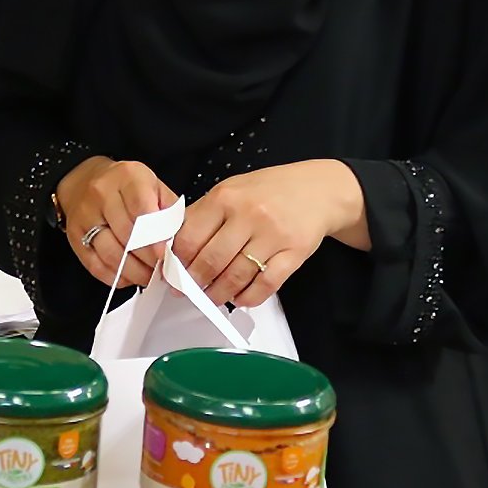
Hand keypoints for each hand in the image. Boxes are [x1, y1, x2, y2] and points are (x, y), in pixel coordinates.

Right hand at [56, 157, 177, 287]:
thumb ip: (169, 210)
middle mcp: (102, 193)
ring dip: (133, 271)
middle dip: (148, 258)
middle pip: (127, 234)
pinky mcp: (74, 235)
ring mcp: (85, 215)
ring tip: (148, 276)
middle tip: (162, 270)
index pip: (141, 208)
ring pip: (111, 253)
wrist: (85, 180)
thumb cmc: (126, 186)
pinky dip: (115, 277)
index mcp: (127, 177)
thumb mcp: (153, 185)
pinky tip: (128, 277)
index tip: (166, 255)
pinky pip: (95, 265)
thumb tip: (179, 244)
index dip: (156, 236)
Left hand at [172, 159, 368, 307]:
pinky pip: (266, 284)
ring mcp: (273, 235)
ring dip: (219, 293)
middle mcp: (248, 215)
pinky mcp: (294, 253)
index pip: (190, 237)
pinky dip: (249, 296)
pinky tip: (240, 298)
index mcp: (225, 197)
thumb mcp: (231, 189)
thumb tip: (176, 244)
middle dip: (194, 282)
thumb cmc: (269, 190)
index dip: (176, 261)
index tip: (171, 273)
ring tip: (211, 298)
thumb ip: (205, 213)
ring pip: (236, 276)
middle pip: (211, 260)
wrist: (317, 190)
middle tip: (187, 291)